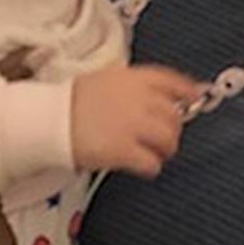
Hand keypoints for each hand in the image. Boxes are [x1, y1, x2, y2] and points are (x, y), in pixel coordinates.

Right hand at [71, 65, 198, 177]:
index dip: (186, 90)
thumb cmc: (70, 103)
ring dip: (165, 149)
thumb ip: (133, 87)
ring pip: (168, 140)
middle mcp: (137, 99)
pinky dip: (151, 166)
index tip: (195, 96)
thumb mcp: (104, 81)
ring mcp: (132, 124)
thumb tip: (159, 95)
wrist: (49, 119)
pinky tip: (143, 166)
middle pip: (174, 115)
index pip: (170, 80)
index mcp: (131, 78)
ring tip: (155, 154)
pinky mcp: (123, 149)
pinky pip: (151, 163)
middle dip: (173, 129)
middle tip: (165, 137)